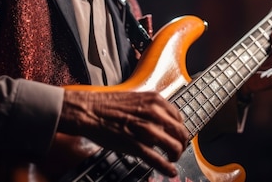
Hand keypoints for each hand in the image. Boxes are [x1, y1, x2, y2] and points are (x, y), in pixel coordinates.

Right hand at [58, 90, 188, 176]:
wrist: (89, 111)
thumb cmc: (108, 106)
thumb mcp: (137, 99)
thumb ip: (152, 108)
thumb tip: (163, 119)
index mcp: (155, 101)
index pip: (179, 118)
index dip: (180, 130)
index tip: (178, 136)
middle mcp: (154, 114)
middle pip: (180, 133)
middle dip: (182, 144)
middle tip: (178, 150)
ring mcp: (146, 130)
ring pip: (173, 146)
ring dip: (176, 155)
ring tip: (172, 159)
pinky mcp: (136, 145)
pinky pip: (157, 159)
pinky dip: (166, 167)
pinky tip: (170, 170)